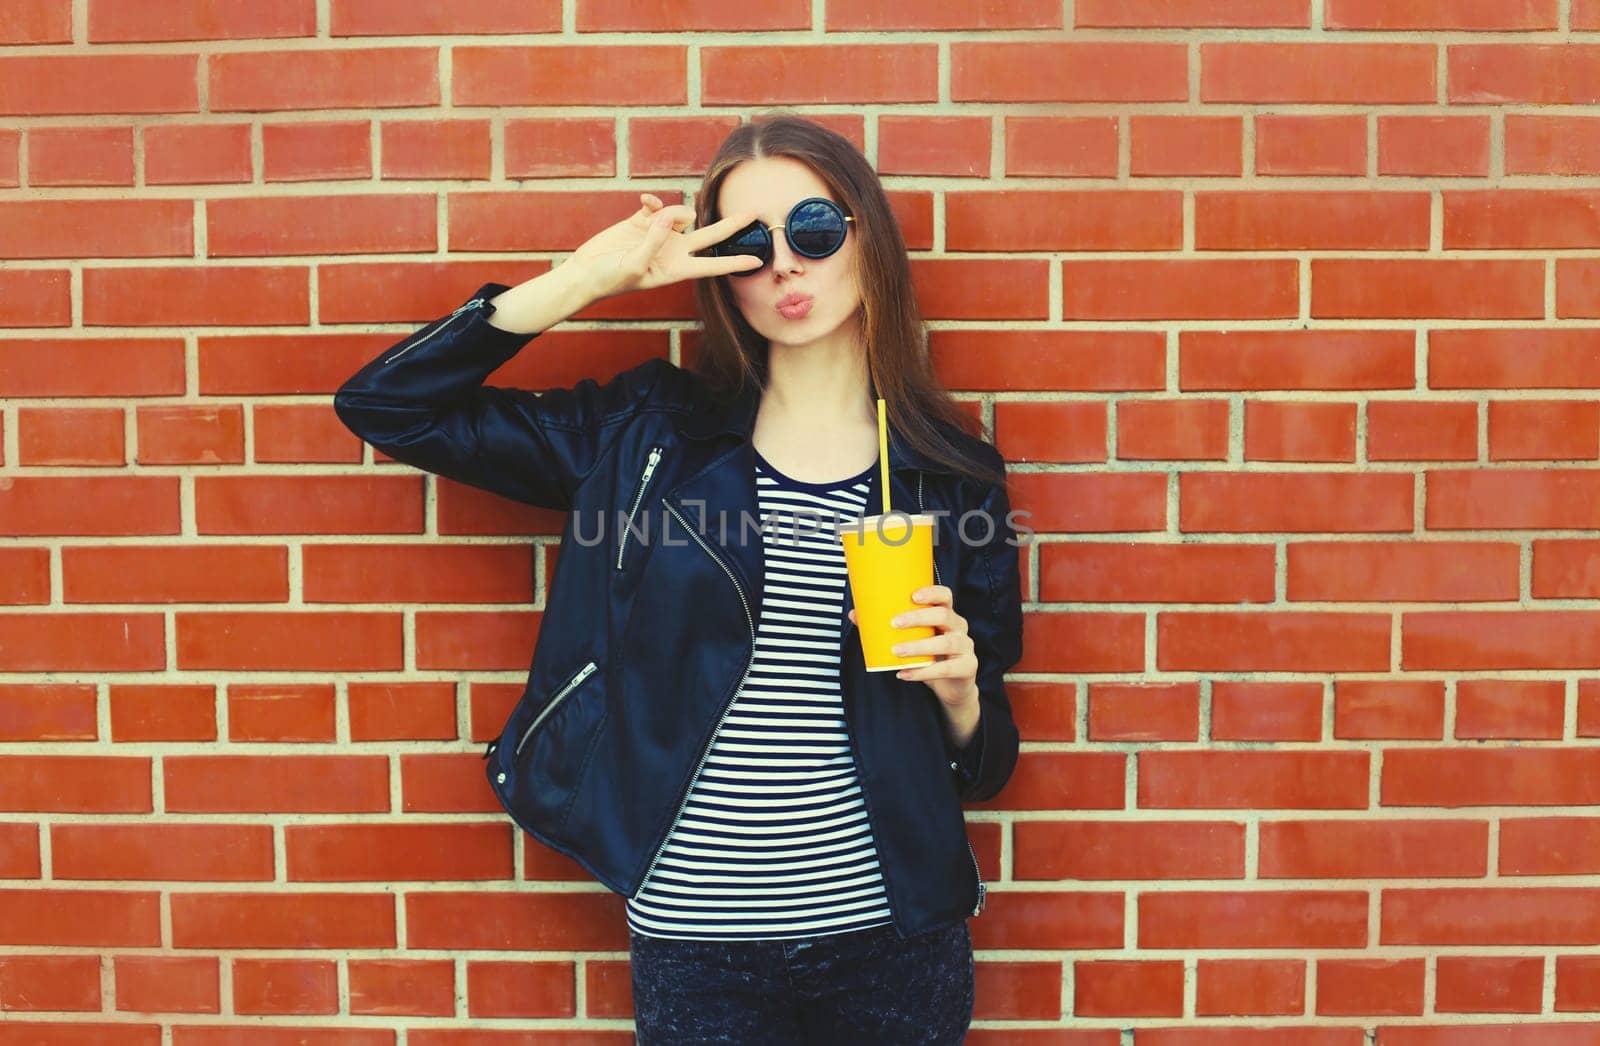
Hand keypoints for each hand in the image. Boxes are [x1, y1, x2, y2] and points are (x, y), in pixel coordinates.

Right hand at [570, 192, 763, 301]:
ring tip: (652, 219)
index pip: (713, 265)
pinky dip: (653, 202)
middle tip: (754, 212)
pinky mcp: (642, 222)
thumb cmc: (609, 279)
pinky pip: (657, 205)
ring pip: (682, 214)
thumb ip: (654, 240)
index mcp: (676, 269)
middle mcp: (673, 251)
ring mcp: (659, 235)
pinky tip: (643, 203)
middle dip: (732, 224)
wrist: (584, 273)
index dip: (735, 262)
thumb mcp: (633, 265)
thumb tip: (668, 216)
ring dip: (674, 210)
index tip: (758, 261)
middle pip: (710, 235)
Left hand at [847, 584, 979, 710]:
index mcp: (946, 615)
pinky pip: (946, 669)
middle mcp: (959, 627)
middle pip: (944, 616)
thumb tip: (854, 614)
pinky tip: (904, 674)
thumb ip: (886, 627)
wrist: (952, 687)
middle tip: (894, 624)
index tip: (912, 595)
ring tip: (896, 651)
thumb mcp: (912, 639)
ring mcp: (966, 647)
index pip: (945, 596)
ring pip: (946, 642)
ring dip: (919, 646)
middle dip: (919, 618)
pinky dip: (923, 672)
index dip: (932, 592)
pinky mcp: (967, 667)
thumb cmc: (929, 656)